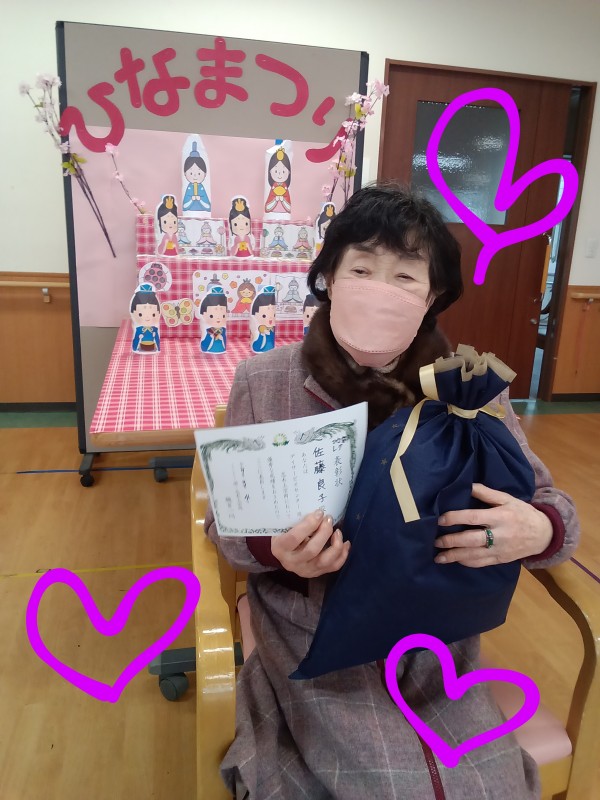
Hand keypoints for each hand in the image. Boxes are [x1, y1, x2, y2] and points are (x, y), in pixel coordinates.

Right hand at [271, 509, 349, 577]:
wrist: (282, 552)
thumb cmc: (283, 534)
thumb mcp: (283, 526)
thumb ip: (296, 521)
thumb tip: (318, 513)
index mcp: (280, 548)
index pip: (295, 537)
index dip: (309, 524)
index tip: (319, 513)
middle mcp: (292, 562)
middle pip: (312, 550)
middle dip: (324, 532)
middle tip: (329, 519)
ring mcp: (305, 570)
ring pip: (324, 561)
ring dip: (335, 545)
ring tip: (338, 532)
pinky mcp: (316, 573)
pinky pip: (333, 567)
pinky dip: (342, 555)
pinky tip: (345, 543)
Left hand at [434, 483, 551, 567]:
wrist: (544, 534)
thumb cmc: (522, 512)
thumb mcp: (507, 498)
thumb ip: (487, 493)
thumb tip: (467, 485)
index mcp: (500, 517)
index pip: (473, 518)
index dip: (455, 518)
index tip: (441, 520)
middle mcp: (499, 535)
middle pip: (471, 540)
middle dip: (451, 541)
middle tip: (436, 541)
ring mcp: (500, 550)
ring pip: (474, 556)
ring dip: (455, 557)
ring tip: (438, 557)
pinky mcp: (501, 560)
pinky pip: (481, 563)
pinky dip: (467, 563)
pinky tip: (455, 561)